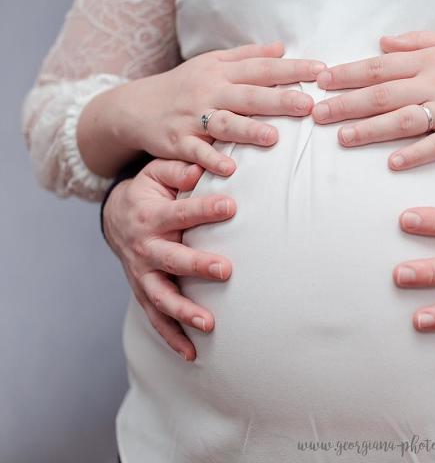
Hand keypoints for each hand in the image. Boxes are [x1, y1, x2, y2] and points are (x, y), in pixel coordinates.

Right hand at [80, 42, 326, 176]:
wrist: (134, 107)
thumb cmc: (183, 85)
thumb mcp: (212, 64)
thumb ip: (248, 57)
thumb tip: (282, 48)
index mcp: (222, 72)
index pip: (263, 68)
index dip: (293, 69)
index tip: (322, 71)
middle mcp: (209, 92)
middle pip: (249, 95)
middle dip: (279, 99)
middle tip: (308, 105)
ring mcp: (193, 117)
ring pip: (224, 123)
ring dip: (248, 131)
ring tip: (273, 138)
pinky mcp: (178, 141)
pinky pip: (197, 152)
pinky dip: (211, 160)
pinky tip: (230, 169)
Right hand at [104, 159, 235, 360]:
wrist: (117, 217)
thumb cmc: (150, 193)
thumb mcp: (158, 173)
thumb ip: (178, 170)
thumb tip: (201, 167)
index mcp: (151, 216)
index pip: (181, 213)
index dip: (205, 209)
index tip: (232, 206)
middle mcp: (145, 248)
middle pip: (172, 259)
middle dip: (197, 266)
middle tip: (225, 270)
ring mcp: (142, 275)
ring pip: (161, 297)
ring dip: (184, 312)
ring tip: (209, 324)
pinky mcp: (144, 292)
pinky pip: (157, 319)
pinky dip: (172, 338)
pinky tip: (192, 354)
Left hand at [311, 31, 434, 169]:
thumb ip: (417, 42)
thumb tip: (381, 42)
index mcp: (432, 61)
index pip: (381, 66)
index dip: (349, 74)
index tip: (321, 82)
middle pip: (385, 94)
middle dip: (347, 104)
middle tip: (317, 114)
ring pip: (405, 120)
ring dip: (372, 129)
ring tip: (343, 138)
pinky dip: (415, 154)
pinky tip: (392, 163)